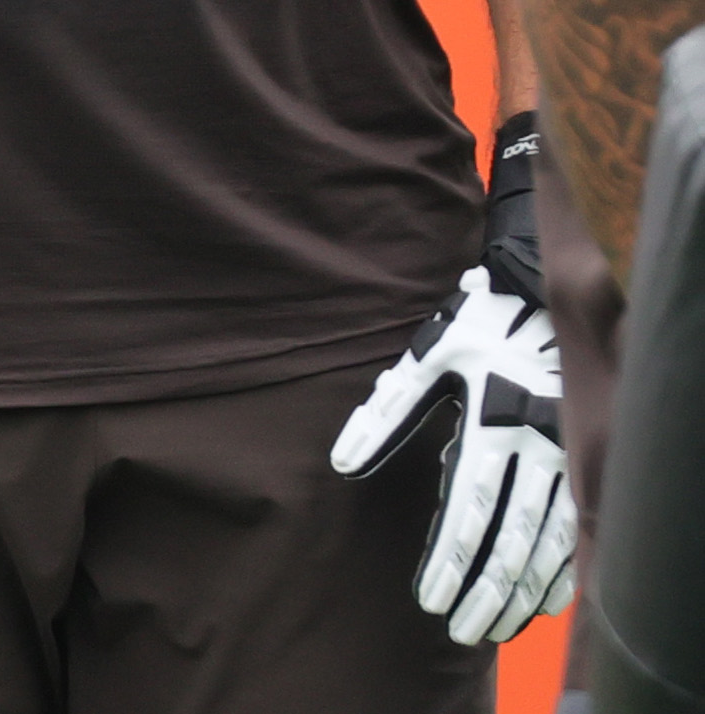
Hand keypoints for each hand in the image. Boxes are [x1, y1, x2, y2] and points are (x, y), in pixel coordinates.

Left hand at [330, 265, 576, 644]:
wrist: (539, 295)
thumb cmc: (471, 328)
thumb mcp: (422, 358)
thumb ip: (386, 413)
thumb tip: (344, 462)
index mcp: (493, 424)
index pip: (470, 512)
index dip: (449, 559)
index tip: (429, 598)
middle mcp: (536, 450)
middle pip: (510, 541)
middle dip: (484, 591)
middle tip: (460, 630)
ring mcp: (566, 459)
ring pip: (547, 545)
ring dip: (521, 593)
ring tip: (493, 628)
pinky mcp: (583, 461)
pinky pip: (576, 530)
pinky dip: (560, 570)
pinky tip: (542, 600)